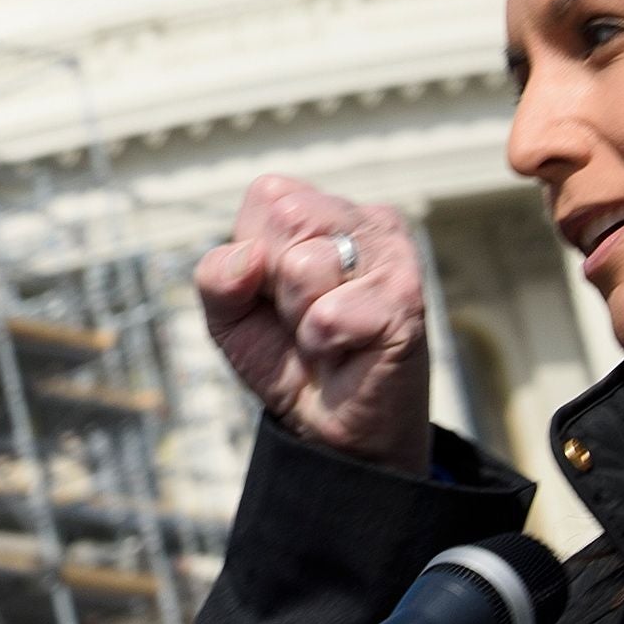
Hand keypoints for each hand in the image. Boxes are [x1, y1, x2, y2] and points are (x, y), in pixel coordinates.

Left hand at [194, 175, 433, 475]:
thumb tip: (247, 256)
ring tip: (324, 334)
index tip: (275, 291)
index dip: (253, 253)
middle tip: (302, 315)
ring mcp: (392, 256)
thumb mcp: (230, 315)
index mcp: (325, 209)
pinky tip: (345, 352)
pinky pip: (330, 314)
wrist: (330, 427)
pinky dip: (321, 345)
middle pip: (288, 218)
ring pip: (306, 264)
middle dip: (276, 282)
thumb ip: (217, 276)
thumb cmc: (286, 357)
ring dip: (300, 317)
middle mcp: (366, 221)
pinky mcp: (405, 300)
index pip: (268, 195)